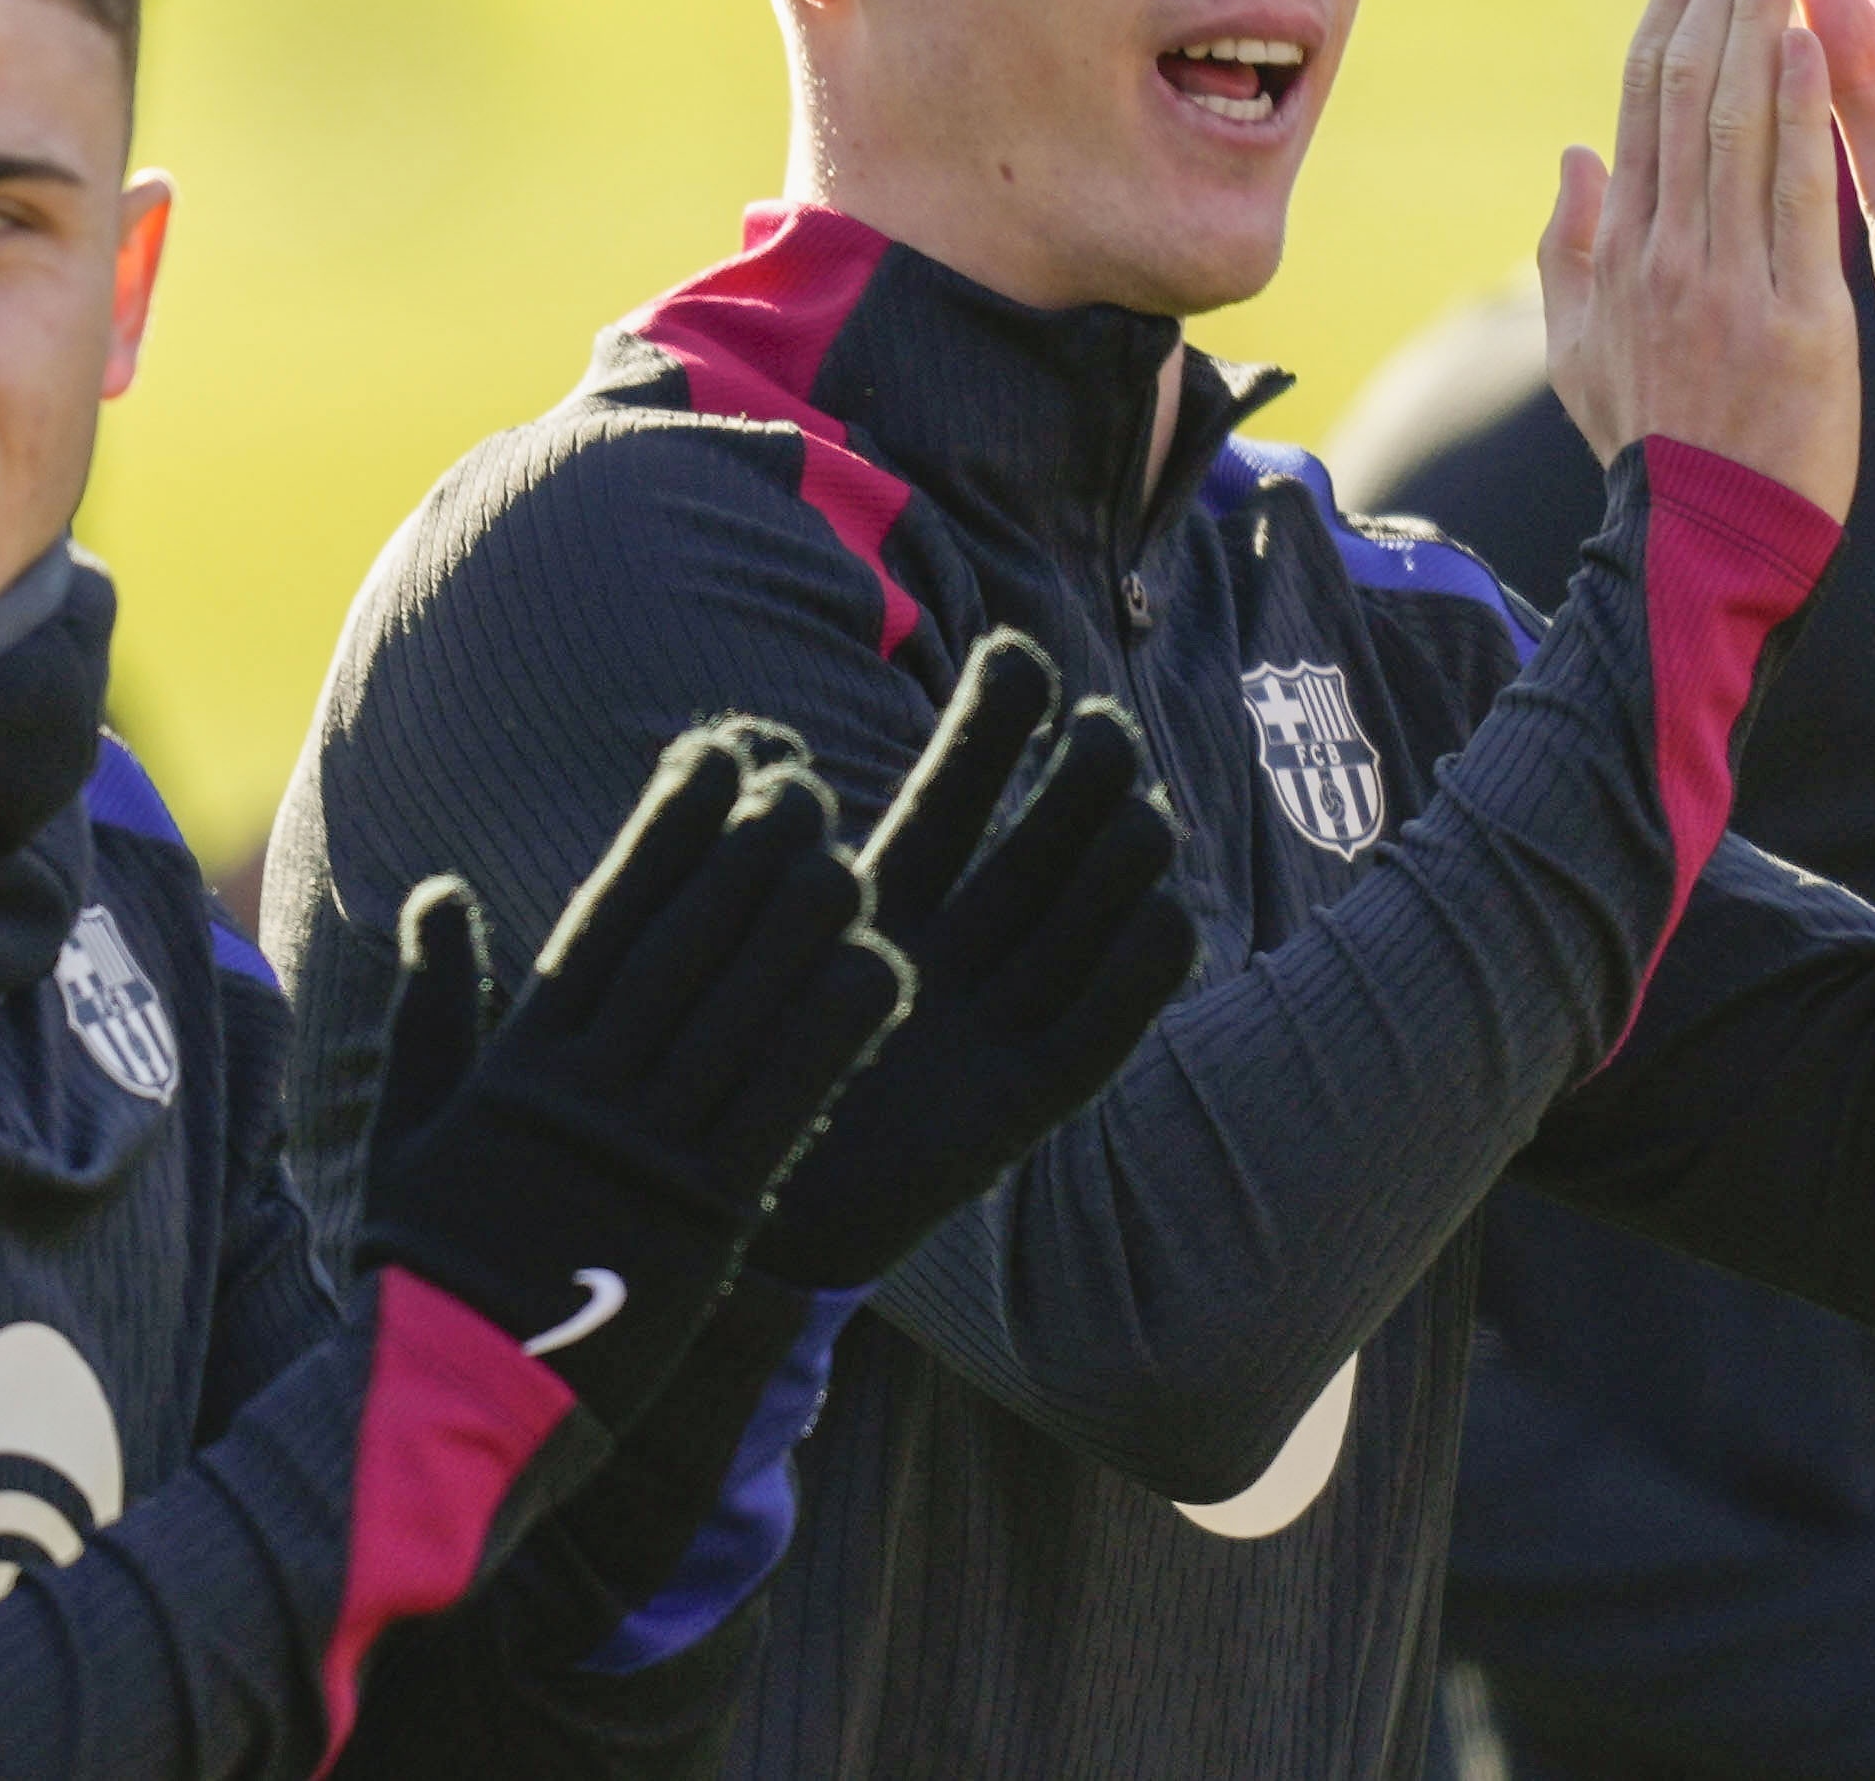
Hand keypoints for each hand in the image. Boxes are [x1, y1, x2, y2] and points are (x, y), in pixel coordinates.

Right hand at [354, 734, 909, 1429]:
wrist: (447, 1395)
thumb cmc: (432, 1260)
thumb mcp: (415, 1122)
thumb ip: (435, 1003)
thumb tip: (436, 893)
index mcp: (523, 1059)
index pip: (606, 914)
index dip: (667, 828)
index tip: (715, 757)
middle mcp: (588, 1089)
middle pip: (682, 944)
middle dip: (744, 854)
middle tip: (802, 781)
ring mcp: (646, 1149)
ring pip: (738, 1011)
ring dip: (800, 927)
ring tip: (853, 856)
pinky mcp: (704, 1215)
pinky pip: (781, 1103)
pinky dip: (832, 1032)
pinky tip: (881, 973)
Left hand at [749, 632, 1191, 1291]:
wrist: (706, 1221)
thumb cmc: (707, 1069)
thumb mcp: (726, 940)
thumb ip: (756, 852)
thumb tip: (763, 734)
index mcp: (883, 902)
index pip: (954, 796)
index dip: (990, 727)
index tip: (1013, 653)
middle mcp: (951, 956)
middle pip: (1035, 852)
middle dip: (1073, 783)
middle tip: (1096, 723)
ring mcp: (990, 1029)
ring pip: (1078, 929)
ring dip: (1117, 866)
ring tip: (1140, 808)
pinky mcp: (1015, 1110)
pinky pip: (1092, 1041)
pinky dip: (1133, 984)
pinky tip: (1168, 919)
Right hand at [1539, 0, 1861, 520]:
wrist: (1700, 550)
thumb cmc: (1651, 451)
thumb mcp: (1582, 354)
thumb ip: (1571, 253)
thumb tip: (1575, 155)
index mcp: (1621, 248)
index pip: (1643, 92)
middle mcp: (1664, 247)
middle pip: (1685, 84)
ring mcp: (1722, 279)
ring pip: (1731, 120)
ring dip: (1755, 14)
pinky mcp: (1789, 317)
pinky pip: (1787, 197)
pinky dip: (1794, 114)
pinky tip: (1805, 38)